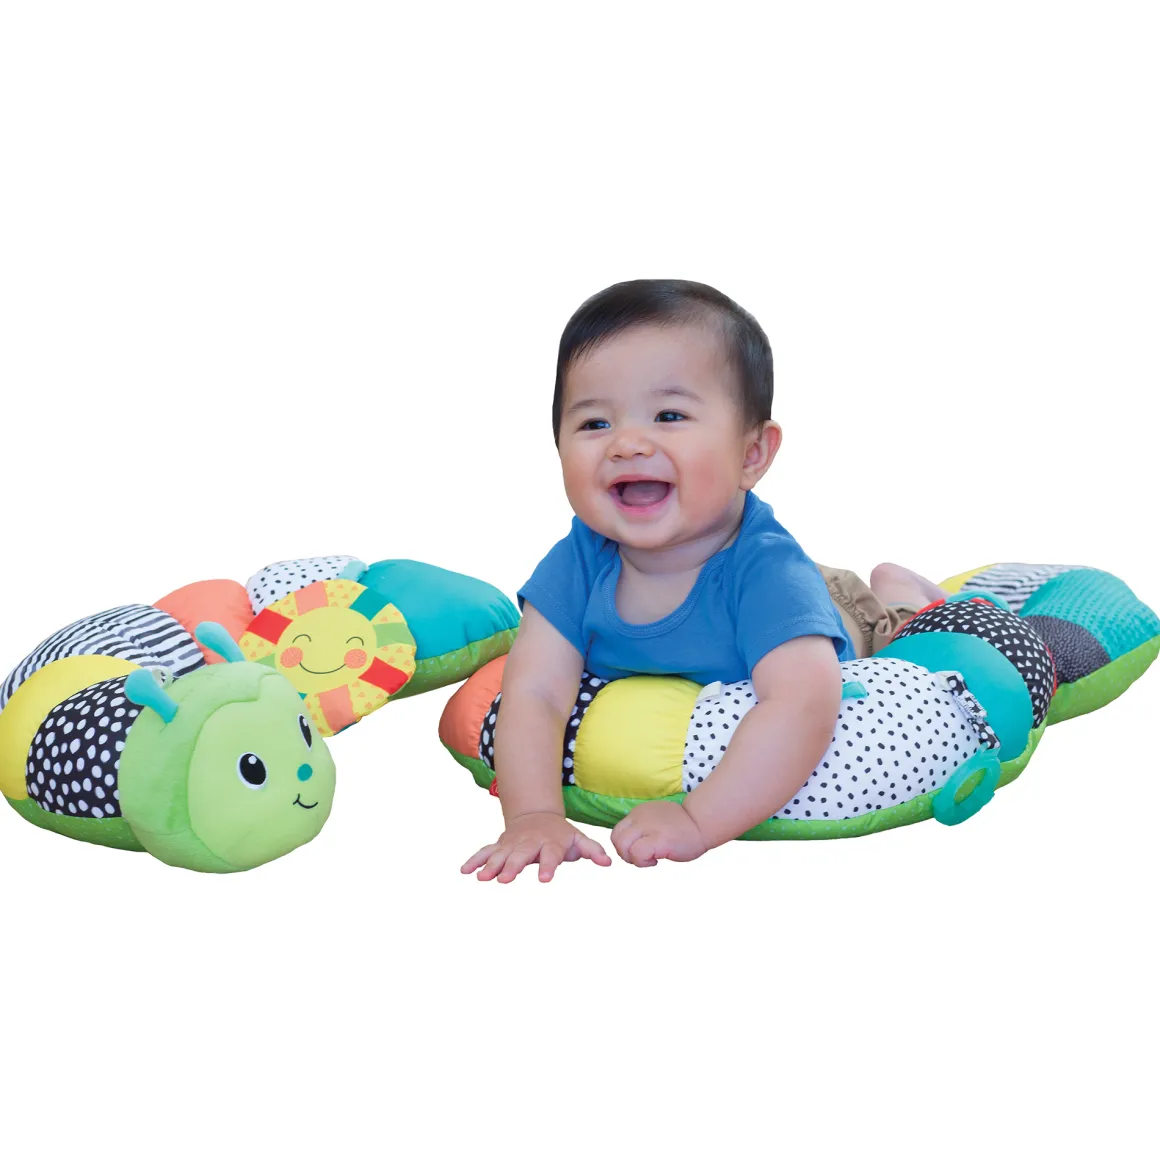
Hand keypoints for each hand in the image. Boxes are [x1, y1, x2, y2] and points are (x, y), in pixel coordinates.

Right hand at [461, 812, 611, 882]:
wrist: (536, 815)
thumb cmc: (561, 834)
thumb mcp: (578, 840)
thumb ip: (592, 850)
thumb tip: (609, 862)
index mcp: (550, 843)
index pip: (550, 855)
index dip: (548, 866)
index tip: (544, 879)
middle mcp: (529, 843)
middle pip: (521, 855)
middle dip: (512, 867)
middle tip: (504, 880)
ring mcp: (512, 844)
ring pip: (500, 854)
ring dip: (490, 865)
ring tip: (482, 878)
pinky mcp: (500, 845)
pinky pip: (485, 852)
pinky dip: (475, 860)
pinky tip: (465, 871)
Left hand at [611, 801, 708, 867]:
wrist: (702, 822)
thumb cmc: (682, 826)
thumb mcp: (655, 820)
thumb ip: (642, 827)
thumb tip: (632, 845)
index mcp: (639, 813)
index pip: (617, 831)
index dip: (624, 846)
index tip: (639, 850)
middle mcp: (640, 817)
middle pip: (616, 839)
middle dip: (625, 854)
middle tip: (642, 858)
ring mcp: (648, 827)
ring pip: (623, 846)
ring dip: (633, 859)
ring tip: (649, 859)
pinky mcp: (658, 839)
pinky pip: (637, 854)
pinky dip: (643, 862)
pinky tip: (656, 861)